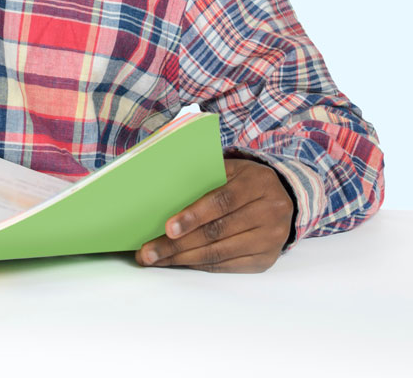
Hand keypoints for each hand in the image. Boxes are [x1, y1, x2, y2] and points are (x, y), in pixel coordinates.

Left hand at [135, 157, 294, 272]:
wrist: (285, 196)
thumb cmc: (244, 179)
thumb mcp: (231, 167)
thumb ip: (203, 174)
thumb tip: (161, 186)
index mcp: (257, 183)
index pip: (221, 201)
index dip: (193, 216)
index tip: (168, 228)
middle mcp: (268, 213)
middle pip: (216, 232)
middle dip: (177, 245)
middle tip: (148, 252)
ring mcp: (270, 239)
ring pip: (219, 253)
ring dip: (183, 259)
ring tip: (156, 260)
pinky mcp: (266, 259)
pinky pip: (227, 265)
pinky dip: (200, 265)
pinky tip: (179, 263)